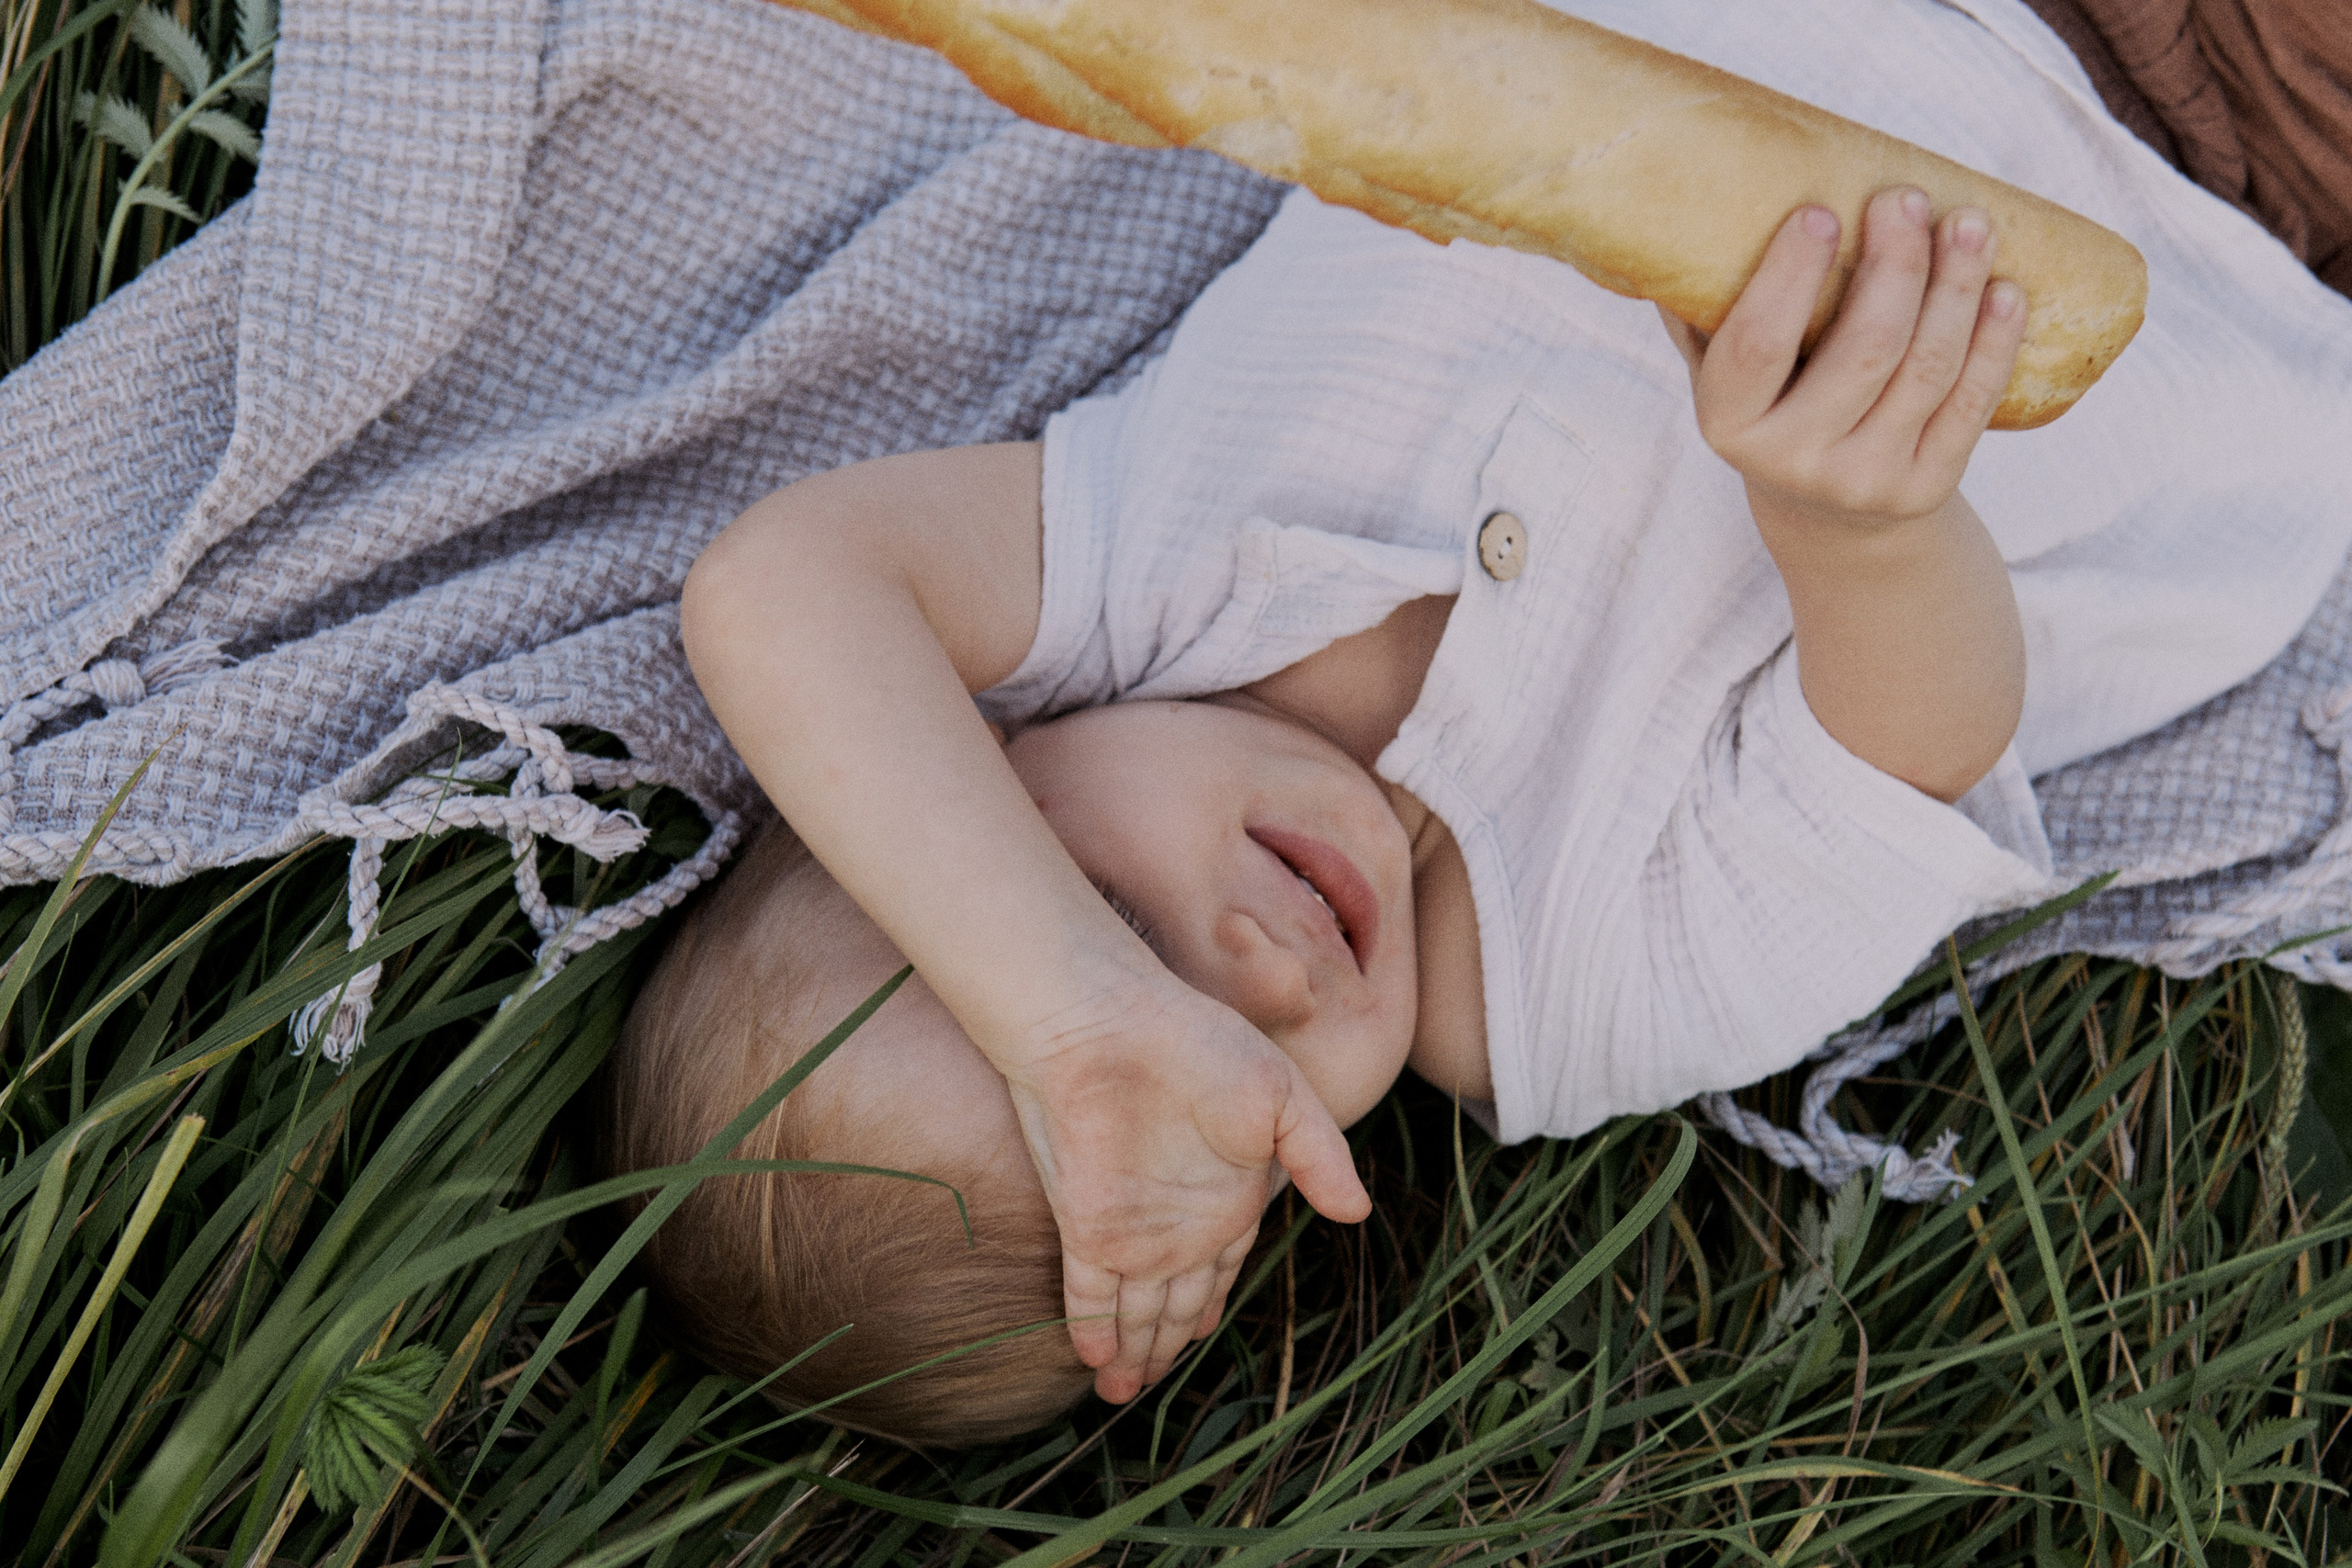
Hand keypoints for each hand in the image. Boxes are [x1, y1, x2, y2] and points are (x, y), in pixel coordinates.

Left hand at [1001, 971, 1370, 1403]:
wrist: (1111, 1024)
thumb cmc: (1200, 1046)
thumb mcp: (1282, 1097)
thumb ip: (1320, 1156)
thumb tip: (1358, 1214)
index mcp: (1229, 1198)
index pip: (1221, 1268)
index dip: (1211, 1302)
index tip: (1202, 1332)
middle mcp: (1179, 1224)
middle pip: (1175, 1301)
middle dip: (1165, 1343)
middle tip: (1155, 1383)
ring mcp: (1132, 1230)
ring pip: (1134, 1310)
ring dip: (1133, 1351)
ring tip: (1125, 1392)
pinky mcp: (1087, 1229)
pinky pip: (1090, 1297)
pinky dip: (1093, 1331)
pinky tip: (1097, 1363)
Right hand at [1659, 187, 2025, 530]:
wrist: (1828, 516)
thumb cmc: (1773, 407)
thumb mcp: (1725, 371)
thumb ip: (1706, 310)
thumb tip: (1674, 219)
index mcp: (1730, 422)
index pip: (1758, 344)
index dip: (1790, 275)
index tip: (1820, 210)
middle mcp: (1793, 461)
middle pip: (1866, 349)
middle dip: (1898, 263)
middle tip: (1906, 198)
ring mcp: (1864, 480)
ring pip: (1928, 368)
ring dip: (1957, 286)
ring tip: (1970, 222)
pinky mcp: (1925, 488)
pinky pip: (1970, 404)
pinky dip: (1995, 341)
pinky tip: (2006, 291)